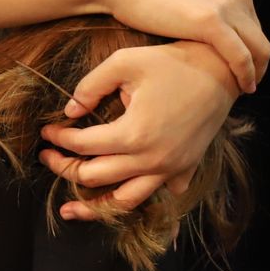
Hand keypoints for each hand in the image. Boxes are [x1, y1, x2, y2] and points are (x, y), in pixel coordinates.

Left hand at [42, 39, 240, 218]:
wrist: (223, 70)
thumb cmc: (172, 62)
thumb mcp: (125, 62)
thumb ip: (90, 86)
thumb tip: (69, 110)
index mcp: (132, 134)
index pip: (81, 145)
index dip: (58, 140)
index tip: (46, 132)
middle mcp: (150, 160)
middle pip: (94, 178)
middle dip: (64, 169)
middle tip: (48, 157)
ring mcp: (170, 169)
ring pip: (124, 202)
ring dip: (93, 205)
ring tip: (70, 208)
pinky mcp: (185, 170)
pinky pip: (157, 194)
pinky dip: (136, 196)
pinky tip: (121, 192)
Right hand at [109, 0, 269, 91]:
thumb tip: (213, 8)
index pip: (255, 24)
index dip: (251, 48)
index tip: (242, 68)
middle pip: (259, 37)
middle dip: (257, 63)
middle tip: (247, 85)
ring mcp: (227, 4)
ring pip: (258, 49)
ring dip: (255, 73)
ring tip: (245, 90)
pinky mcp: (212, 21)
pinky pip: (240, 57)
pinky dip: (246, 76)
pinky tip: (242, 89)